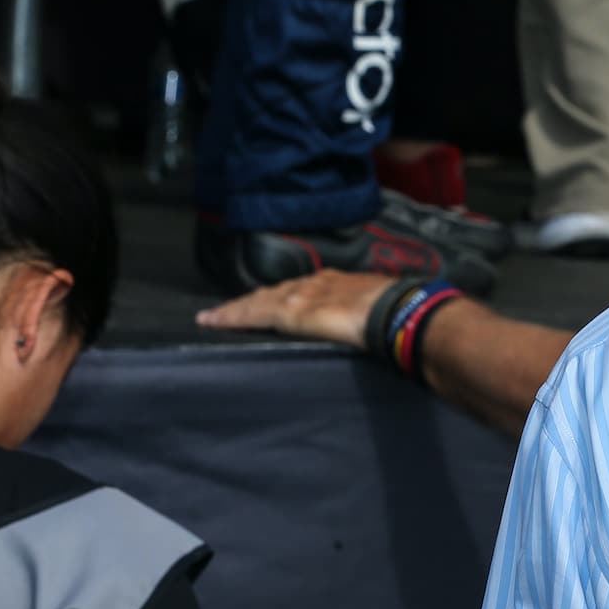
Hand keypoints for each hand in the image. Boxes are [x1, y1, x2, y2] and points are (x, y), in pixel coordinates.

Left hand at [195, 268, 394, 348]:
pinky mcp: (287, 313)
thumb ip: (365, 314)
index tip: (268, 301)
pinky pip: (250, 315)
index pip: (300, 289)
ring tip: (217, 315)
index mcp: (336, 282)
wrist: (396, 312)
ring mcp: (298, 297)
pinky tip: (212, 321)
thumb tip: (372, 326)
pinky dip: (230, 317)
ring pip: (257, 301)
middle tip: (231, 309)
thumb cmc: (396, 313)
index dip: (281, 296)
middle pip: (274, 292)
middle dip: (253, 300)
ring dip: (237, 308)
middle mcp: (313, 284)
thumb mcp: (377, 307)